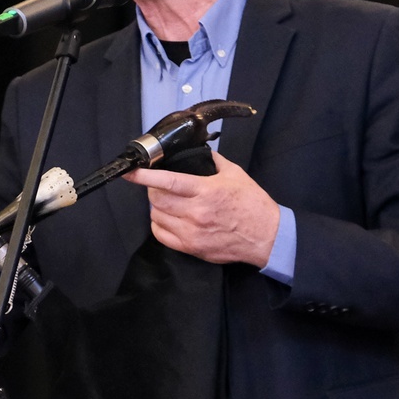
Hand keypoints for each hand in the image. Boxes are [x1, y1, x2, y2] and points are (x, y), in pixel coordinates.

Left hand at [126, 150, 280, 265]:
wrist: (267, 236)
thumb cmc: (252, 204)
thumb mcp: (236, 174)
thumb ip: (214, 161)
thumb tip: (198, 151)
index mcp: (206, 191)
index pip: (168, 181)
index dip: (145, 176)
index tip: (131, 172)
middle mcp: (196, 212)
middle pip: (157, 200)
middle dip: (153, 190)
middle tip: (158, 186)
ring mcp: (192, 232)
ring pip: (157, 217)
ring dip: (156, 207)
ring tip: (166, 202)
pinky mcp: (192, 248)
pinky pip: (161, 236)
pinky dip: (158, 225)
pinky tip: (167, 218)